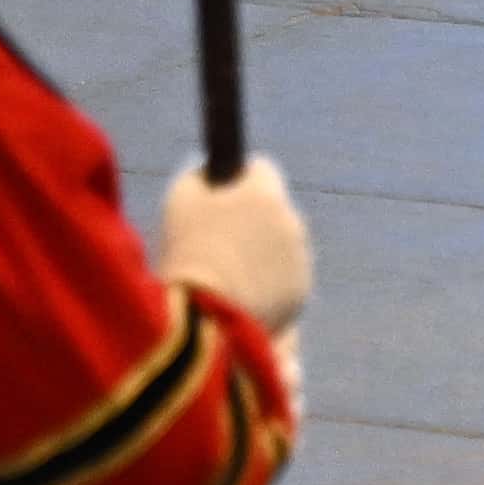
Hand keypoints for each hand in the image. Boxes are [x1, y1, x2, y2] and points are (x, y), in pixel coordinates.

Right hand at [158, 152, 313, 336]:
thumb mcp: (181, 199)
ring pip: (282, 246)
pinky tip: (240, 293)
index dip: (240, 179)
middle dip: (254, 219)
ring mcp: (301, 262)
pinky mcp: (301, 296)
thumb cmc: (188, 251)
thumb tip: (211, 175)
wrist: (205, 316)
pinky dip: (269, 283)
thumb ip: (201, 177)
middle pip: (275, 211)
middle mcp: (292, 223)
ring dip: (263, 252)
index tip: (222, 193)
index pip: (262, 168)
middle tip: (220, 239)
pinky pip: (286, 279)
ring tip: (227, 273)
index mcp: (265, 194)